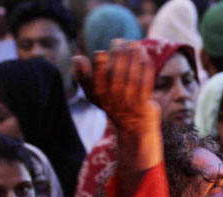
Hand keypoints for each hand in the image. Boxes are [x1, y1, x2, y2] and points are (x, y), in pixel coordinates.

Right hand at [72, 41, 160, 169]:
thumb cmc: (113, 105)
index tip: (104, 51)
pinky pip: (145, 81)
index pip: (97, 74)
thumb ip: (83, 77)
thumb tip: (76, 58)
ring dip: (134, 56)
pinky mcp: (144, 104)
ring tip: (135, 44)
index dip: (100, 60)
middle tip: (121, 41)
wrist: (135, 128)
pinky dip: (145, 66)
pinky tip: (144, 55)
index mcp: (99, 95)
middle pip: (116, 72)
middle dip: (119, 53)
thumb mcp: (94, 95)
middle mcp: (113, 100)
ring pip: (131, 75)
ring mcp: (129, 103)